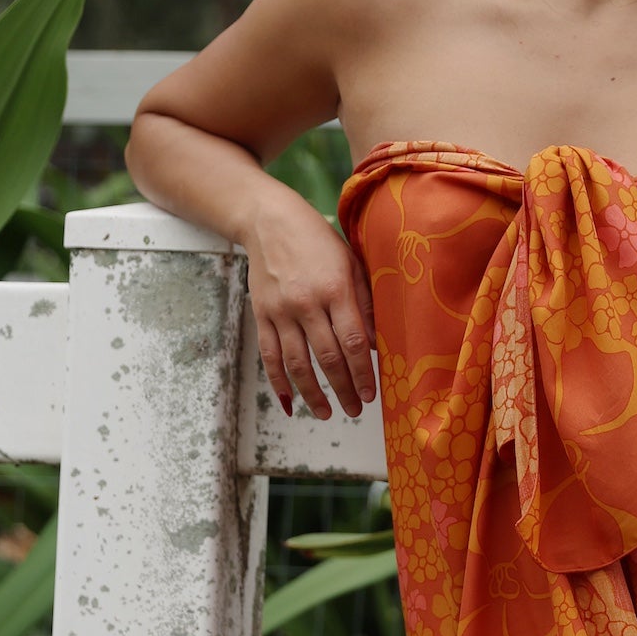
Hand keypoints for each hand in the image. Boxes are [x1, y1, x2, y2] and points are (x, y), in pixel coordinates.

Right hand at [243, 188, 377, 419]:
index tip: (371, 393)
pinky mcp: (261, 315)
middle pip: (327, 357)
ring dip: (313, 394)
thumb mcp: (350, 263)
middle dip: (344, 389)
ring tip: (327, 413)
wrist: (268, 222)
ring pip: (297, 363)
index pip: (352, 341)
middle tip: (356, 410)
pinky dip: (279, 382)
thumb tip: (375, 344)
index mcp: (335, 289)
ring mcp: (280, 311)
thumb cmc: (318, 242)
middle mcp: (306, 303)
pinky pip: (270, 356)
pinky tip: (289, 403)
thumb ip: (364, 303)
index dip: (362, 373)